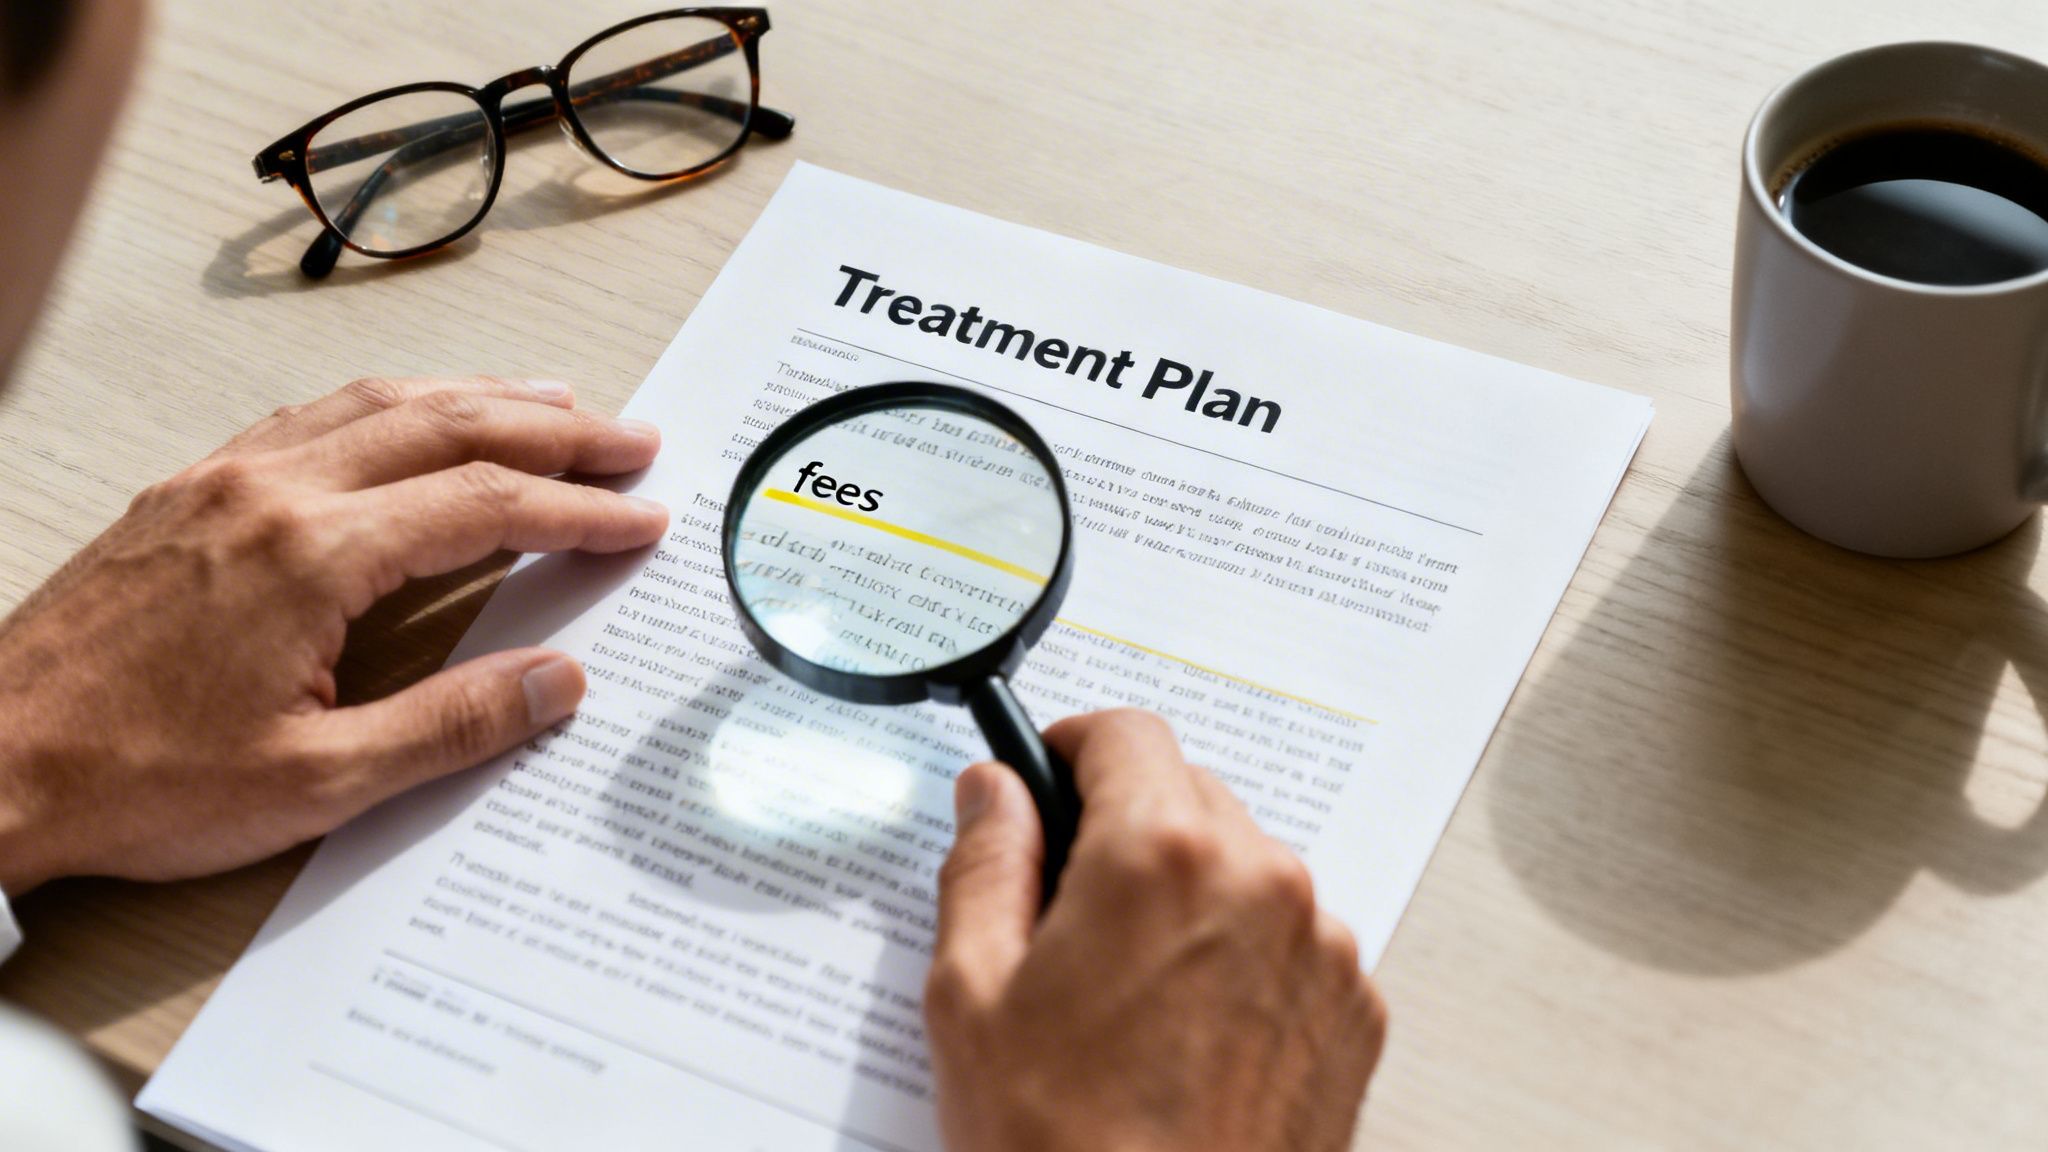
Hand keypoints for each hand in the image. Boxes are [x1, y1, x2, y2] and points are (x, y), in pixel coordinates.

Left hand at [0, 376, 665, 893]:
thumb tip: (554, 685)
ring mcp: (221, 481)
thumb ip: (449, 726)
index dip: (577, 508)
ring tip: (549, 402)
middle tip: (628, 439)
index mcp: (310, 554)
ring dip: (476, 397)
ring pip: (377, 404)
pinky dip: (389, 405)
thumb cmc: (130, 777)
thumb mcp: (314, 782)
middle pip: (445, 426)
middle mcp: (269, 491)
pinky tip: (410, 416)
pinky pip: (310, 417)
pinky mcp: (186, 493)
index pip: (483, 504)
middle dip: (552, 429)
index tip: (638, 515)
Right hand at [926, 709, 1386, 1151]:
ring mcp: (1322, 949)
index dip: (1069, 746)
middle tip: (1065, 909)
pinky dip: (1242, 955)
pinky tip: (1185, 1030)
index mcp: (1163, 855)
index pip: (1126, 732)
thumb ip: (984, 862)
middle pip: (1188, 794)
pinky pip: (1291, 938)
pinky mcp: (1354, 1012)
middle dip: (1125, 828)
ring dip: (1188, 893)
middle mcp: (1263, 881)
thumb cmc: (1061, 1148)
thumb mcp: (971, 994)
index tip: (1045, 778)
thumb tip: (995, 792)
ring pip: (1244, 866)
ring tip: (1126, 991)